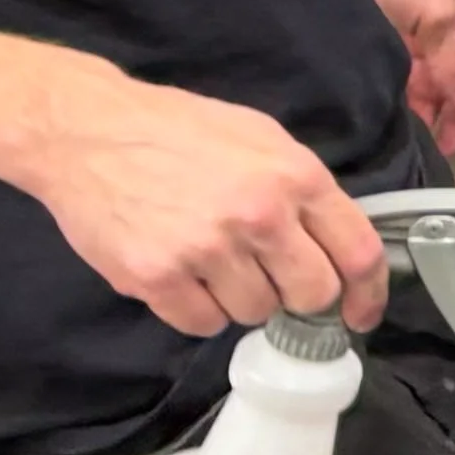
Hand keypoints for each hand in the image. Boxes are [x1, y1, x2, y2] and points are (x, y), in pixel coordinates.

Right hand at [0, 59, 386, 338]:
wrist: (87, 130)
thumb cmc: (176, 130)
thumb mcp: (260, 138)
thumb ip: (303, 189)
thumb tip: (335, 244)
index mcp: (295, 176)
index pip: (359, 252)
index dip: (367, 293)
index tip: (360, 314)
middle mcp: (259, 215)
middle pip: (311, 295)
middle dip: (296, 294)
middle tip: (268, 274)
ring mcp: (207, 249)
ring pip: (255, 313)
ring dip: (240, 298)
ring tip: (211, 260)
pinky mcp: (157, 277)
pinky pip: (202, 324)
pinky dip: (196, 309)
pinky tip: (181, 273)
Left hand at [362, 0, 454, 155]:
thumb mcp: (435, 13)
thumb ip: (451, 60)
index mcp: (454, 23)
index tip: (447, 150)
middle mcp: (424, 32)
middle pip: (436, 85)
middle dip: (430, 117)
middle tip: (411, 151)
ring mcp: (390, 32)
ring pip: (403, 81)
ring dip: (400, 107)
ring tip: (385, 137)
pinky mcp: (358, 32)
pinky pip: (373, 71)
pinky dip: (373, 92)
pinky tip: (362, 108)